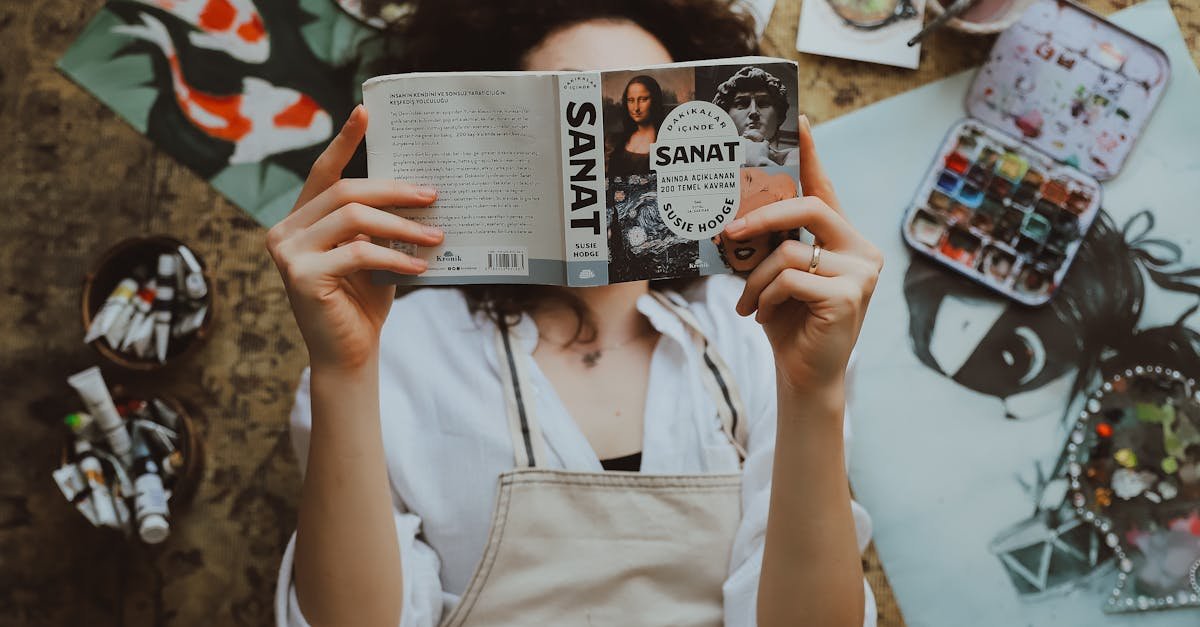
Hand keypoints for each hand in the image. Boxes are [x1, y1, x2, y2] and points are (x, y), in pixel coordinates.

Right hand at [266, 106, 443, 371]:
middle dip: (394, 190)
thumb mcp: (373, 256)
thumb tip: (418, 191)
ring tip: (435, 236)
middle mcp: (285, 231)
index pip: (323, 173)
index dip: (344, 141)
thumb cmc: (363, 305)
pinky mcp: (300, 275)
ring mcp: (287, 252)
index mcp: (300, 221)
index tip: (366, 112)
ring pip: (353, 217)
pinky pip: (358, 252)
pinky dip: (394, 257)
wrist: (349, 356)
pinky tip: (419, 267)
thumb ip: (379, 225)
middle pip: (346, 192)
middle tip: (432, 195)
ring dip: (400, 225)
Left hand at [725, 115, 882, 395]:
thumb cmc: (789, 323)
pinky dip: (767, 297)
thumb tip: (737, 217)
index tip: (800, 120)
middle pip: (807, 208)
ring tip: (749, 304)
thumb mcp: (777, 276)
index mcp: (843, 239)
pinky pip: (790, 279)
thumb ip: (772, 245)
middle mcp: (861, 249)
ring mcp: (861, 272)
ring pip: (788, 252)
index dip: (812, 154)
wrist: (804, 375)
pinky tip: (765, 316)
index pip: (825, 189)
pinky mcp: (850, 295)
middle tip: (729, 233)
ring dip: (756, 280)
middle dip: (762, 216)